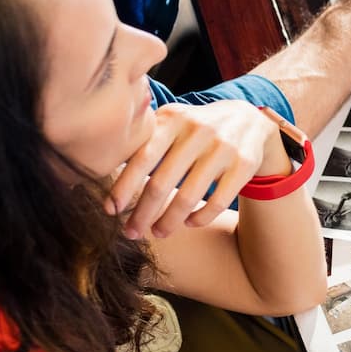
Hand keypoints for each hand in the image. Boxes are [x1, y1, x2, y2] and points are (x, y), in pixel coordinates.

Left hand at [106, 101, 276, 238]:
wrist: (249, 118)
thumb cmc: (196, 129)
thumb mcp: (172, 123)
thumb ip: (146, 140)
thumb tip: (101, 173)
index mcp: (173, 119)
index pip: (141, 159)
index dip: (123, 188)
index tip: (111, 211)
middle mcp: (198, 130)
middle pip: (161, 183)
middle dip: (142, 214)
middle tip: (131, 232)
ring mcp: (224, 146)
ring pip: (188, 197)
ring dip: (168, 222)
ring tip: (158, 233)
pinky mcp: (244, 163)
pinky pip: (217, 201)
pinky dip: (200, 218)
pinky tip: (189, 223)